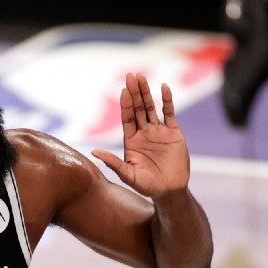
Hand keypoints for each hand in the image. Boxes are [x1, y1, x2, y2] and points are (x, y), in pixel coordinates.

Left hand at [92, 73, 189, 197]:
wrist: (170, 191)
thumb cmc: (147, 186)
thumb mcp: (128, 175)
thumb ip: (113, 163)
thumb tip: (94, 152)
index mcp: (131, 140)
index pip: (127, 118)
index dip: (125, 104)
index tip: (123, 90)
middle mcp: (143, 133)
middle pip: (138, 108)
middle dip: (135, 93)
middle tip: (131, 76)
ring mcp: (158, 131)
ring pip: (151, 108)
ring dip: (147, 93)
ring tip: (142, 77)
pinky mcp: (173, 133)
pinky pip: (169, 113)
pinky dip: (167, 100)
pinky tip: (164, 87)